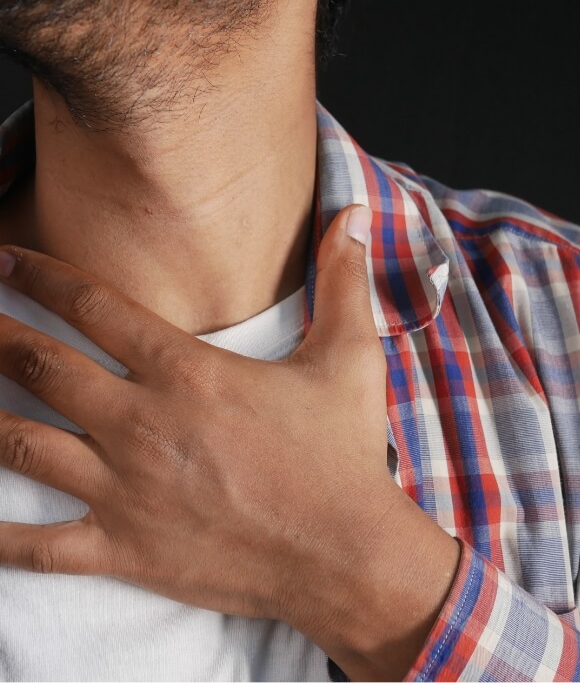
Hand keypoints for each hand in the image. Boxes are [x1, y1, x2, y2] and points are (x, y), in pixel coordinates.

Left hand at [0, 204, 459, 680]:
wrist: (345, 554)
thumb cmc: (344, 455)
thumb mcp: (350, 357)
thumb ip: (344, 280)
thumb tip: (355, 214)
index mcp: (188, 372)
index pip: (94, 308)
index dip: (42, 276)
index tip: (7, 259)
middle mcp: (143, 423)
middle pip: (43, 366)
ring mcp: (126, 489)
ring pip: (23, 445)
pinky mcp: (123, 549)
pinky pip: (37, 545)